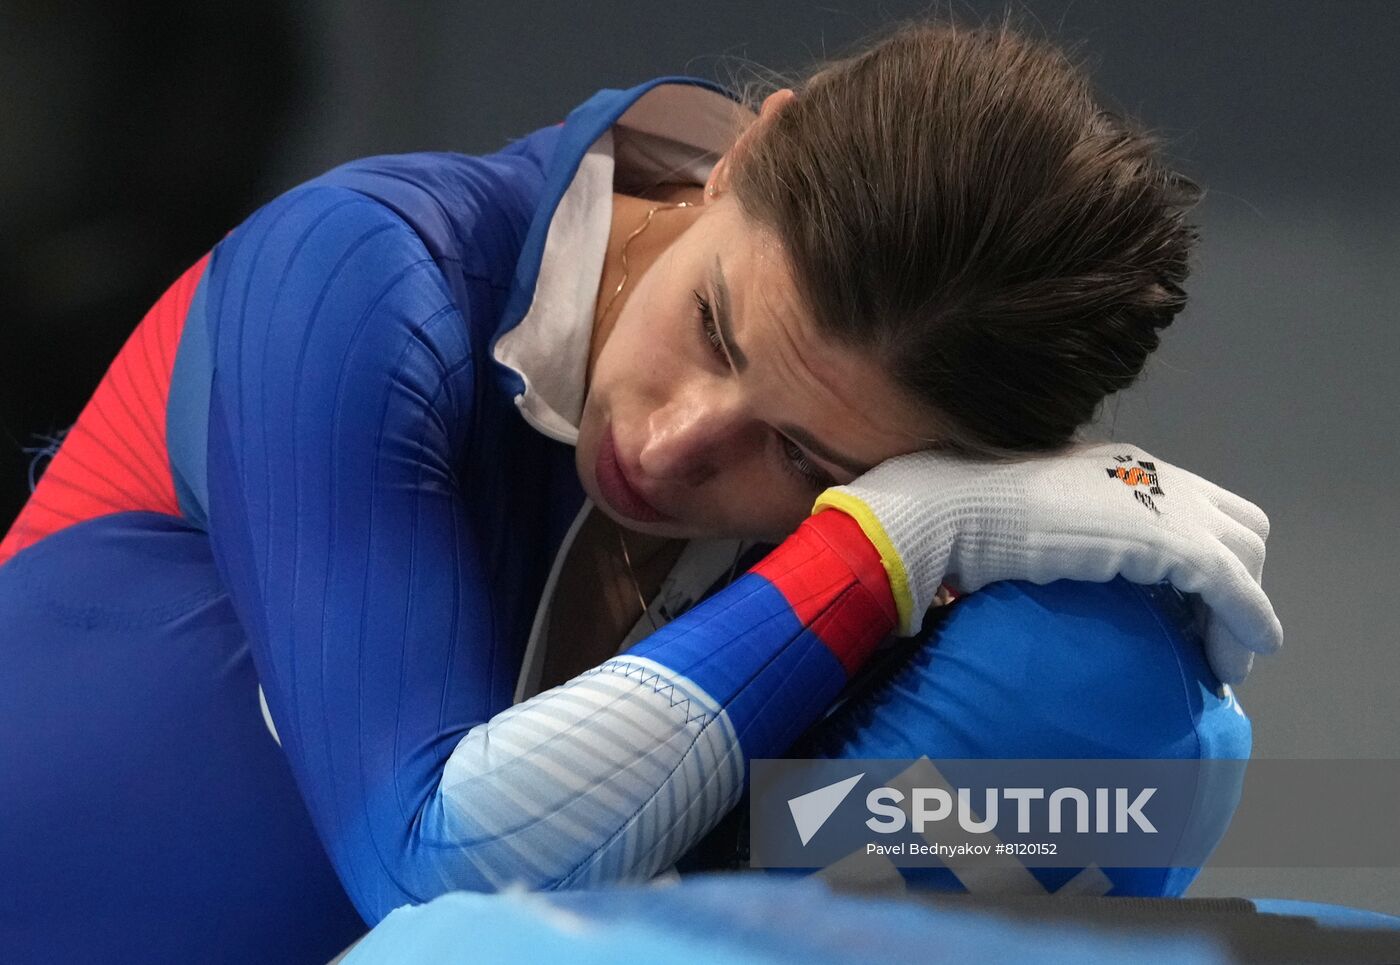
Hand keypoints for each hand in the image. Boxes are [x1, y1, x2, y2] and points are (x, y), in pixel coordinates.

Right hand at [812, 442, 1280, 684]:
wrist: (952, 509)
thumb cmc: (964, 517)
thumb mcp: (1028, 522)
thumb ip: (1062, 536)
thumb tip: (1053, 570)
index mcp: (1119, 466)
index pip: (1195, 506)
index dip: (1206, 561)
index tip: (1187, 613)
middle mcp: (1153, 474)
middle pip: (1238, 526)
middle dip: (1240, 584)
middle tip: (1212, 640)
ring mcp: (1164, 502)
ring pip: (1245, 556)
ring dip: (1243, 613)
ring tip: (1221, 665)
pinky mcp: (1168, 540)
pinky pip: (1231, 587)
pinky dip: (1246, 623)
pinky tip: (1233, 663)